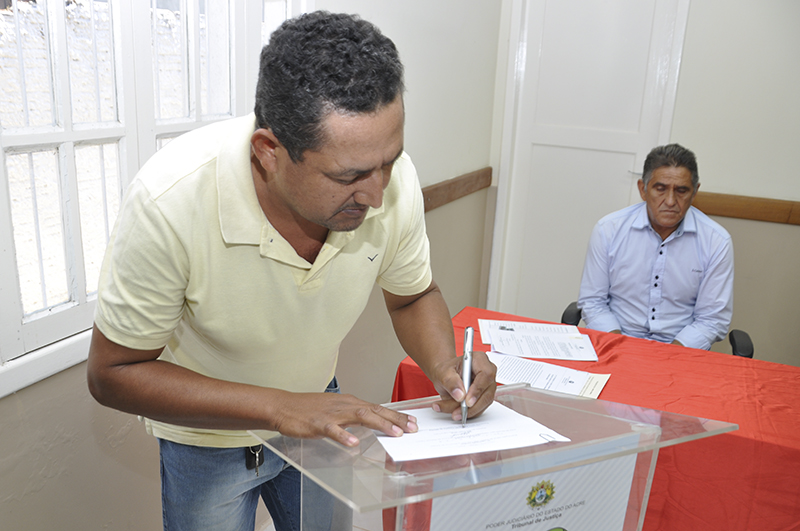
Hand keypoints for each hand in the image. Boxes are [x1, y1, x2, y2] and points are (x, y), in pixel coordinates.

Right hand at [269, 391, 417, 446]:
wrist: (283, 406)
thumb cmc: (309, 409)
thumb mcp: (336, 410)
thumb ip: (353, 416)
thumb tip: (372, 422)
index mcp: (350, 403)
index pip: (378, 408)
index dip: (396, 415)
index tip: (412, 422)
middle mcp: (345, 405)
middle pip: (375, 411)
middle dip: (395, 419)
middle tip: (412, 428)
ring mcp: (332, 414)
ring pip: (360, 417)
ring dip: (379, 424)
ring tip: (394, 433)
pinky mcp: (318, 423)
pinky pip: (332, 430)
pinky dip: (344, 435)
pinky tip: (353, 443)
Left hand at [429, 350, 496, 420]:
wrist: (445, 377)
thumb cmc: (446, 371)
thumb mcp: (443, 372)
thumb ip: (450, 381)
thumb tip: (460, 395)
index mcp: (480, 360)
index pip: (485, 375)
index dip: (478, 389)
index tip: (467, 401)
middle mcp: (487, 372)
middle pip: (487, 393)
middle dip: (471, 406)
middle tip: (456, 412)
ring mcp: (488, 386)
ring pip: (483, 403)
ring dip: (467, 411)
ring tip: (452, 413)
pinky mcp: (485, 397)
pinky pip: (480, 408)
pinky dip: (467, 413)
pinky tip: (455, 412)